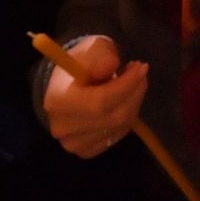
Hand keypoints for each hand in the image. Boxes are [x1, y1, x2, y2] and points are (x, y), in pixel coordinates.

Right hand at [42, 36, 149, 159]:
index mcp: (58, 100)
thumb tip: (111, 65)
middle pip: (112, 117)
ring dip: (133, 104)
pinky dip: (127, 118)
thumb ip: (100, 56)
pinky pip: (116, 136)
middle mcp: (62, 127)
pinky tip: (124, 102)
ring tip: (132, 84)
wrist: (66, 83)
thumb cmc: (81, 63)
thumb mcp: (91, 48)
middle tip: (141, 73)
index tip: (141, 67)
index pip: (99, 101)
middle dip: (134, 93)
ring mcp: (73, 143)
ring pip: (118, 127)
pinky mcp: (84, 151)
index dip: (126, 86)